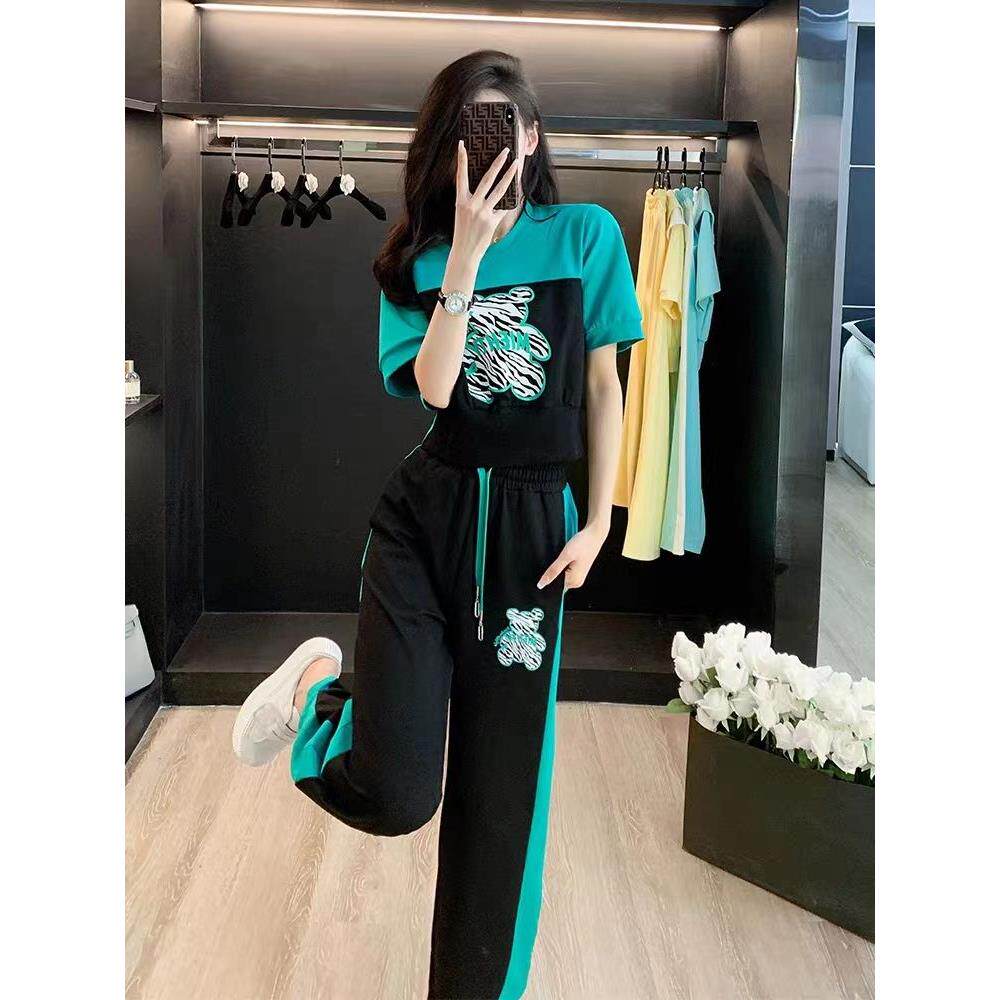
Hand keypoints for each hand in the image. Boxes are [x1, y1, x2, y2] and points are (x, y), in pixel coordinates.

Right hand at [452, 139, 519, 261]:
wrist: (465, 253)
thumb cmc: (463, 233)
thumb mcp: (462, 214)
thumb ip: (472, 200)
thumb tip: (488, 187)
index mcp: (460, 201)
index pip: (460, 176)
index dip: (461, 160)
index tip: (462, 145)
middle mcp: (472, 205)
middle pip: (487, 178)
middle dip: (497, 163)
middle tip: (505, 151)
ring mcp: (483, 213)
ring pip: (500, 189)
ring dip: (509, 175)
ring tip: (516, 164)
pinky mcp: (492, 221)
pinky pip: (504, 207)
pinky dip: (510, 200)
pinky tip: (516, 191)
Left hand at [536, 522, 608, 591]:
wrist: (594, 534)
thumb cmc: (582, 543)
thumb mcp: (565, 556)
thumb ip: (553, 571)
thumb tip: (541, 584)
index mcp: (574, 582)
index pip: (553, 586)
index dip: (548, 577)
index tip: (553, 565)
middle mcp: (576, 582)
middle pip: (556, 581)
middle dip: (553, 571)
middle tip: (560, 558)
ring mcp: (577, 576)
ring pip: (559, 575)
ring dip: (557, 566)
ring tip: (565, 556)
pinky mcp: (577, 570)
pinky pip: (563, 570)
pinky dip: (561, 564)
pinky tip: (565, 556)